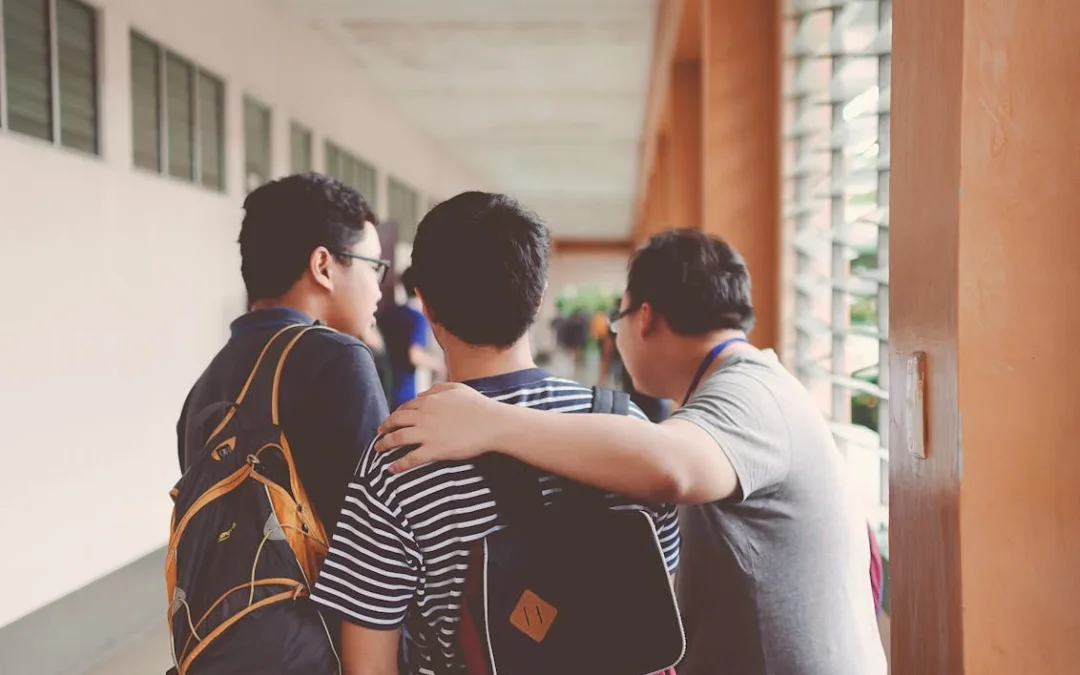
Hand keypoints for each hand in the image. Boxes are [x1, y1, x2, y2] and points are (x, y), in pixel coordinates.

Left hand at [375, 383, 506, 472]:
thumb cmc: (479, 405)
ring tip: (378, 450)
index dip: (395, 415)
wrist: (493, 424)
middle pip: (396, 421)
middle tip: (379, 434)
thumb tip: (421, 394)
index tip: (391, 421)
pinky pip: (410, 459)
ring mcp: (428, 433)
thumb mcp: (457, 388)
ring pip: (397, 438)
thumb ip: (437, 389)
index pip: (404, 407)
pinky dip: (398, 465)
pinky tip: (391, 470)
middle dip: (384, 428)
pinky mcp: (434, 450)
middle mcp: (424, 415)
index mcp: (429, 400)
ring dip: (384, 445)